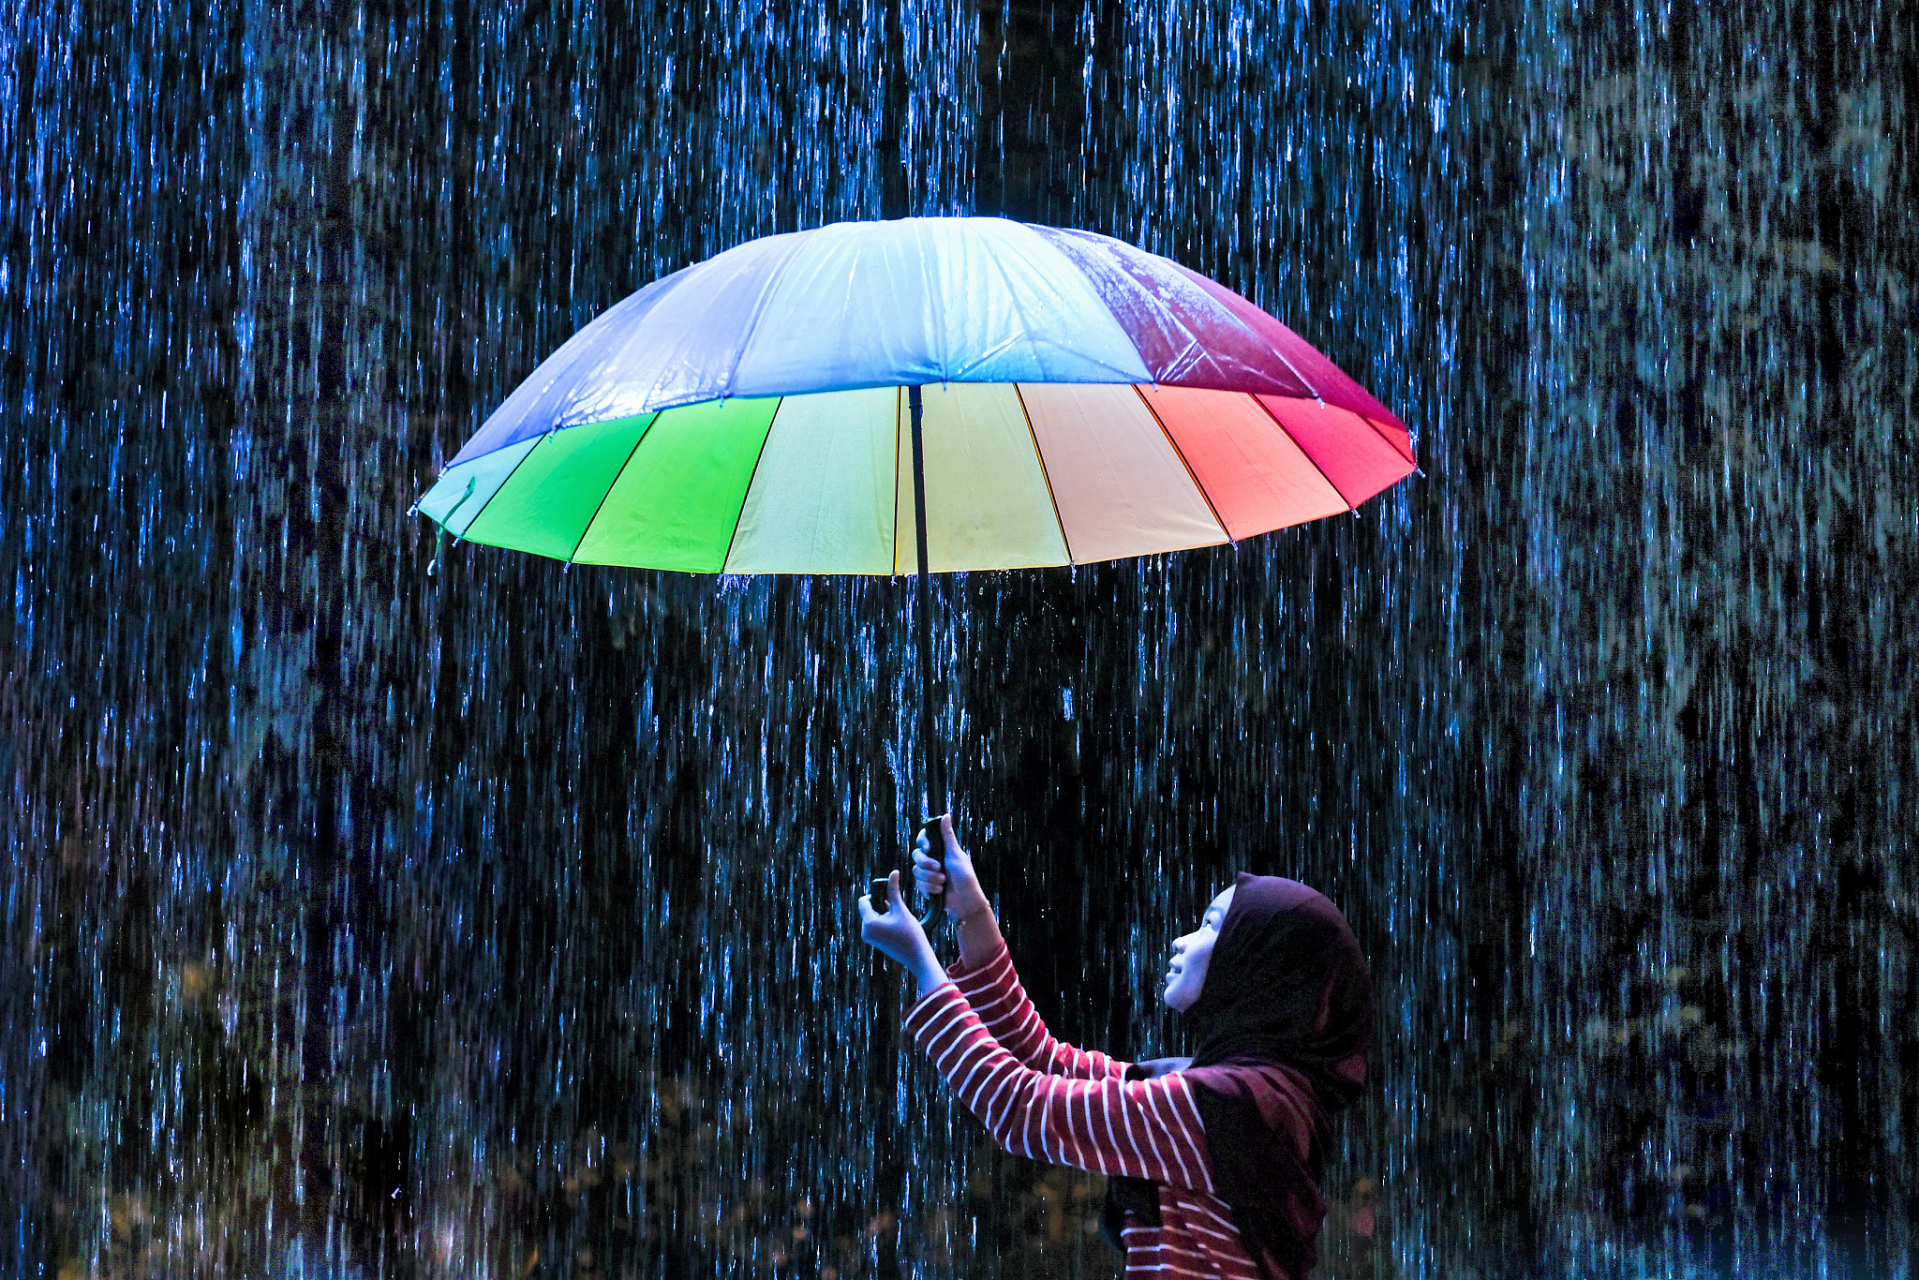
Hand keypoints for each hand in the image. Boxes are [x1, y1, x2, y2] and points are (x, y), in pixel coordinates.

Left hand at [858, 871, 945, 994]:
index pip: (864, 901)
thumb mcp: (901, 909)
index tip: (888, 896)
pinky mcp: (874, 941)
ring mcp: (868, 937)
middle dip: (881, 905)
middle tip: (896, 910)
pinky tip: (897, 926)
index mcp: (869, 923)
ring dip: (883, 912)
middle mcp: (865, 931)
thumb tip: (893, 872)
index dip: (875, 894)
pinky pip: (875, 924)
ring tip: (898, 920)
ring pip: (872, 915)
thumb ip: (893, 890)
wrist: (917, 956)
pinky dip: (884, 920)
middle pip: (868, 908)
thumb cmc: (910, 933)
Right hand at [912, 815, 987, 920]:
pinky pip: (919, 884)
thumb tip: (945, 815)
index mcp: (940, 850)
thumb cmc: (964, 876)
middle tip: (939, 868)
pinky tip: (940, 891)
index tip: (929, 848)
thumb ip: (947, 836)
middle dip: (926, 863)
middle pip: (916, 855)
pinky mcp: (926, 886)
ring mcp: (928, 874)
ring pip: (916, 871)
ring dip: (930, 877)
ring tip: (943, 882)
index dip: (922, 842)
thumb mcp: (956, 854)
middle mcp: (933, 860)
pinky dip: (930, 888)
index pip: (923, 839)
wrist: (965, 901)